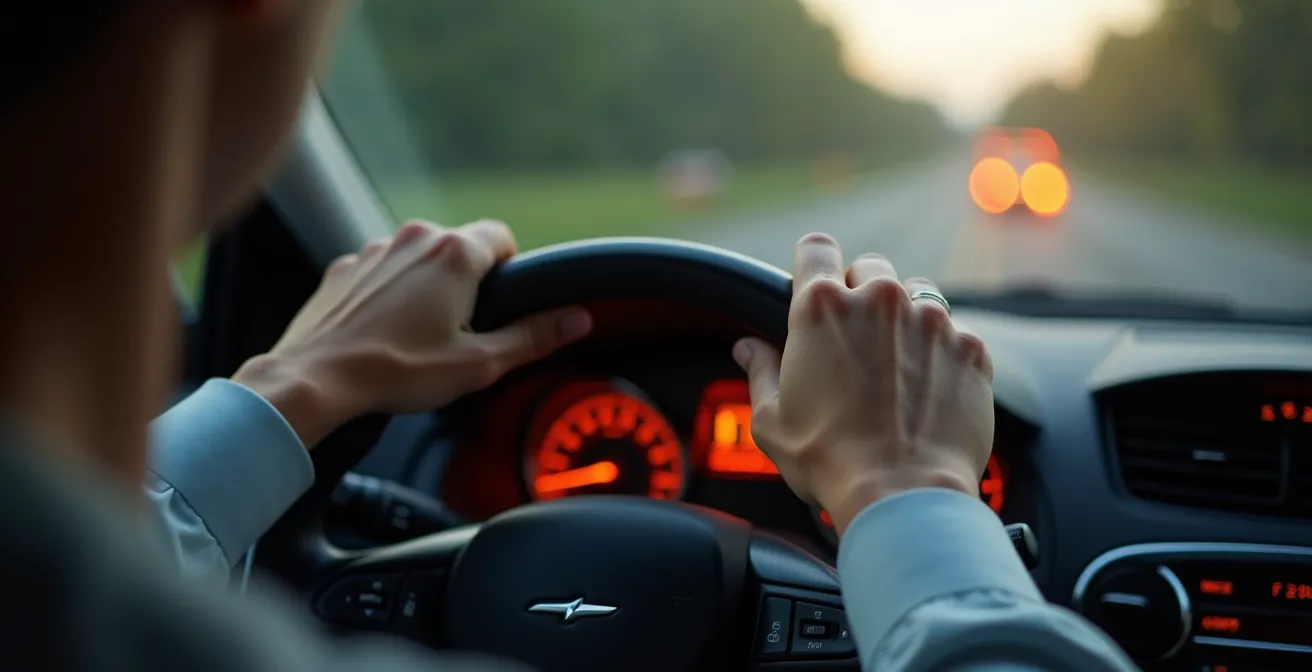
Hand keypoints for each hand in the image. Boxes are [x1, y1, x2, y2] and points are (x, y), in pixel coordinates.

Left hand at [233, 219, 591, 447]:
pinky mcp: (344, 268)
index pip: (502, 236)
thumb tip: (577, 318)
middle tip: (463, 330)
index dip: (511, 269)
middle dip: (469, 282)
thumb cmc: (396, 372)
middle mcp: (414, 238)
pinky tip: (384, 333)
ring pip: (419, 258)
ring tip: (419, 336)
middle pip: (460, 246)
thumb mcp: (479, 364)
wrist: (313, 379)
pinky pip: (382, 272)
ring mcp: (374, 250)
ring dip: (427, 286)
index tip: (502, 304)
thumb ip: (534, 337)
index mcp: (454, 254)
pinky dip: (390, 294)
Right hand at [732, 233, 993, 537]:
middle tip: (856, 341)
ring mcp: (932, 320)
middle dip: (862, 295)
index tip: (816, 283)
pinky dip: (942, 354)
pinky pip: (955, 333)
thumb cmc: (829, 461)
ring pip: (918, 295)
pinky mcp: (970, 347)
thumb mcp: (772, 421)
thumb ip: (760, 372)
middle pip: (870, 268)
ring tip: (897, 367)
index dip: (814, 265)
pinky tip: (928, 392)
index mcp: (821, 308)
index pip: (815, 249)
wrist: (904, 495)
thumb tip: (747, 349)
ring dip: (906, 319)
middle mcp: (879, 300)